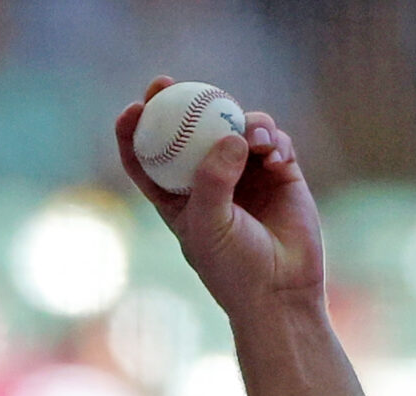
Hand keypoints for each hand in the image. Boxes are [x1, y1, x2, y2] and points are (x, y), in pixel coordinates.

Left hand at [115, 78, 324, 322]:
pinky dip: (274, 139)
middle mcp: (210, 181)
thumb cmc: (234, 268)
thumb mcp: (208, 225)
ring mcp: (246, 174)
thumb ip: (213, 180)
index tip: (134, 108)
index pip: (148, 159)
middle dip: (181, 103)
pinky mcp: (281, 173)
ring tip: (255, 139)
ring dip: (243, 123)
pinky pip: (274, 141)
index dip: (136, 131)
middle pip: (191, 131)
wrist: (281, 292)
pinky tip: (276, 155)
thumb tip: (231, 136)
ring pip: (237, 128)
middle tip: (171, 84)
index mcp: (177, 198)